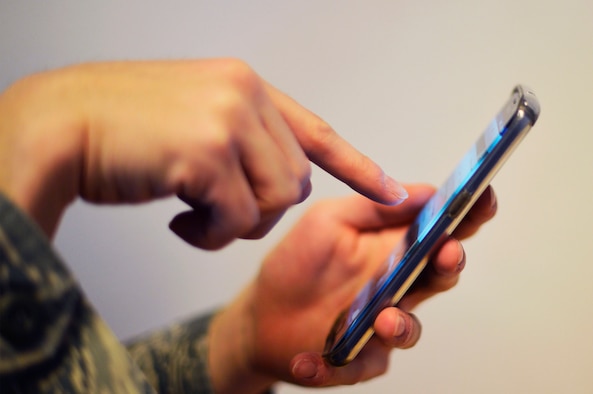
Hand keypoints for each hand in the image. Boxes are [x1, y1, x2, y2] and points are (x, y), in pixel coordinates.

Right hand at [0, 59, 406, 246]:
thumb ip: (241, 141)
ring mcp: (227, 120)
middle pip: (294, 180)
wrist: (61, 126)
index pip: (315, 130)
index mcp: (243, 85)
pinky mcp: (207, 153)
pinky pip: (239, 218)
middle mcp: (243, 95)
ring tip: (196, 218)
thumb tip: (279, 183)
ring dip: (238, 225)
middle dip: (262, 210)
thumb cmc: (123, 131)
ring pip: (275, 201)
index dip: (356, 164)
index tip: (392, 190)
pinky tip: (180, 224)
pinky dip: (213, 236)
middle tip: (215, 214)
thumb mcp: (194, 119)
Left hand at [208, 184, 496, 391]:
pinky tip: (307, 361)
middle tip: (446, 253)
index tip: (483, 199)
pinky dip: (334, 367)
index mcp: (393, 248)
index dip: (466, 215)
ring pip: (409, 328)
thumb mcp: (329, 220)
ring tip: (384, 320)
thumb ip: (373, 206)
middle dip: (449, 263)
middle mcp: (396, 286)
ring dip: (402, 326)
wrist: (262, 313)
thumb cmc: (298, 262)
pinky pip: (358, 367)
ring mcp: (379, 323)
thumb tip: (424, 190)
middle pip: (438, 275)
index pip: (440, 230)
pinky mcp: (357, 358)